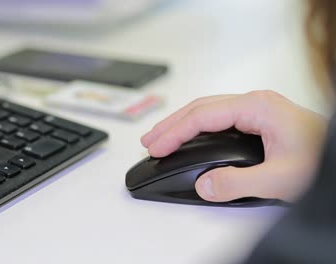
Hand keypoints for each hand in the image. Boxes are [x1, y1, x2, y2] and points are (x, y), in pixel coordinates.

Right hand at [141, 90, 327, 201]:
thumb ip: (238, 183)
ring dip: (181, 124)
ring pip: (206, 111)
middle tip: (148, 142)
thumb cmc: (322, 159)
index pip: (202, 116)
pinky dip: (196, 129)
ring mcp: (255, 109)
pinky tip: (188, 138)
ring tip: (160, 139)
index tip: (156, 148)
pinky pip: (217, 119)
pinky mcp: (256, 119)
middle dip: (170, 125)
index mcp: (257, 107)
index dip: (175, 132)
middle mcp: (254, 103)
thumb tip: (203, 185)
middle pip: (199, 108)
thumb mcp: (281, 178)